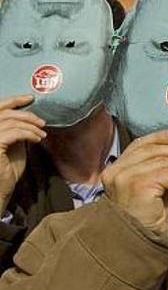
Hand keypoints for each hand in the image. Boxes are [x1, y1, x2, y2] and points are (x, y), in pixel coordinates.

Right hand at [0, 95, 45, 211]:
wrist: (1, 191)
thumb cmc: (6, 170)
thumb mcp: (13, 145)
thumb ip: (15, 130)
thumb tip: (29, 118)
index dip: (13, 100)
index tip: (30, 98)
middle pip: (4, 112)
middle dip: (26, 114)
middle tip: (42, 122)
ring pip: (10, 122)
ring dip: (31, 126)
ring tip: (42, 134)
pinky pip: (14, 133)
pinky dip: (29, 133)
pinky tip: (37, 139)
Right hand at [101, 129, 167, 234]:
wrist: (139, 244)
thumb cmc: (146, 220)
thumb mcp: (151, 189)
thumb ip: (157, 171)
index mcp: (114, 171)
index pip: (138, 146)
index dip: (159, 138)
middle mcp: (115, 172)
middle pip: (151, 151)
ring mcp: (125, 178)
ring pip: (163, 162)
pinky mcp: (138, 186)